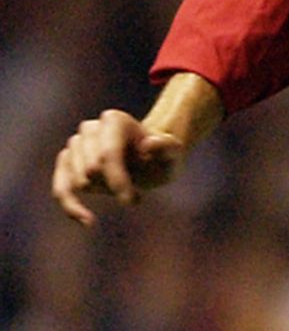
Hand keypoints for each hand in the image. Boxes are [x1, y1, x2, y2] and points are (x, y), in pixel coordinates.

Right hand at [51, 109, 185, 225]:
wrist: (148, 160)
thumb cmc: (162, 157)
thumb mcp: (173, 154)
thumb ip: (167, 147)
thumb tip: (149, 144)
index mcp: (114, 120)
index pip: (107, 155)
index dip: (118, 180)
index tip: (133, 201)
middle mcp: (90, 129)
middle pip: (92, 171)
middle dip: (113, 186)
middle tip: (135, 192)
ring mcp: (75, 145)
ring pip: (79, 182)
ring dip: (102, 193)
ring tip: (124, 189)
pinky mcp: (66, 163)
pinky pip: (60, 190)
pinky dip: (71, 207)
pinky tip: (87, 221)